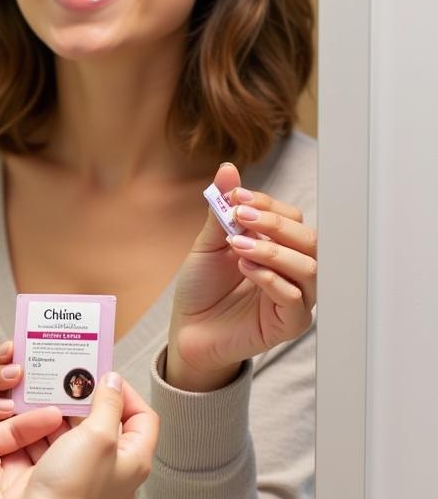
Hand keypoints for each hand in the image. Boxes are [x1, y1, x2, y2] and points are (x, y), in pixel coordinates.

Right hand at [0, 373, 157, 498]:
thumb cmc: (73, 485)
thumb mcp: (98, 435)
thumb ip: (109, 404)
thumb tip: (113, 380)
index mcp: (135, 460)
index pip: (143, 417)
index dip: (126, 393)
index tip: (102, 377)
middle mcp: (115, 468)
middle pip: (110, 423)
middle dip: (91, 400)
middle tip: (73, 382)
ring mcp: (87, 474)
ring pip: (82, 432)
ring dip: (67, 413)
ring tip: (51, 395)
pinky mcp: (61, 477)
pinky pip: (60, 445)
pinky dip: (50, 429)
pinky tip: (36, 416)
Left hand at [166, 163, 316, 391]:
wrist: (188, 329)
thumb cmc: (202, 287)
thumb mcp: (209, 244)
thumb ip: (222, 211)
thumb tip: (227, 169)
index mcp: (280, 248)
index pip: (292, 218)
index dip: (268, 205)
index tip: (237, 198)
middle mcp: (294, 271)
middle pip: (310, 240)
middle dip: (275, 224)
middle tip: (239, 218)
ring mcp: (297, 298)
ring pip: (310, 268)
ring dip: (274, 251)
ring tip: (238, 246)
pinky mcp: (290, 324)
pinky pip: (295, 300)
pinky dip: (272, 280)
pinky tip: (246, 269)